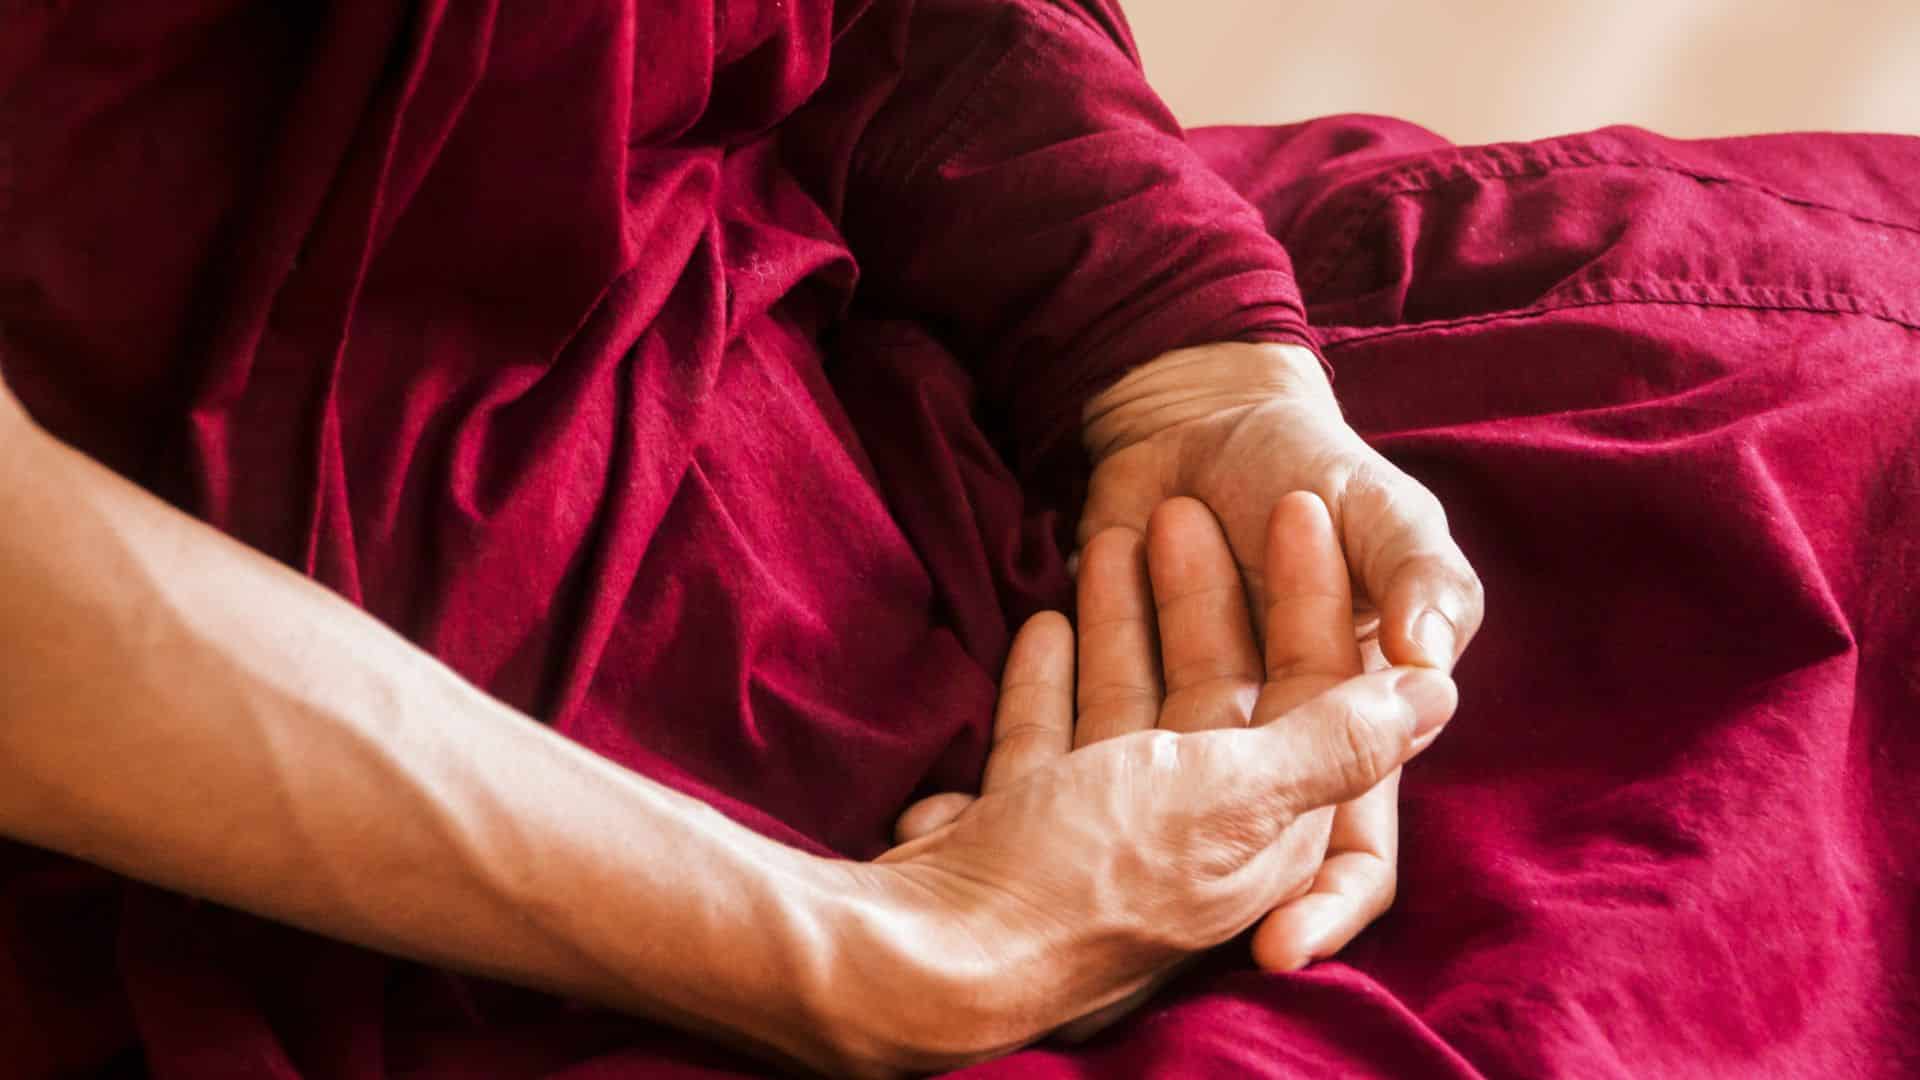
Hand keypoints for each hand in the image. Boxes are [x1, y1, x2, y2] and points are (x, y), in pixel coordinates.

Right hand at [840, 507, 1456, 1073]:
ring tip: (1108, 535)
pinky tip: (1046, 616)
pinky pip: (1053, 730)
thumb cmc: (1096, 869)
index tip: (1289, 506)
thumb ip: (1336, 740)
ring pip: (1131, 699)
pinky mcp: (1031, 821)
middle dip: (1203, 593)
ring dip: (1124, 619)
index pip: (1318, 691)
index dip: (1312, 597)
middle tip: (1181, 503)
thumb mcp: (1233, 794)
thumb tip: (1441, 691)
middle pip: (1218, 687)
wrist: (935, 952)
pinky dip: (1053, 674)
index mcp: (1270, 828)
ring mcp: (1107, 825)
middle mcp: (1199, 829)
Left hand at [1077, 341, 1484, 967]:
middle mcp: (1256, 762)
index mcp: (1346, 734)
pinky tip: (1037, 628)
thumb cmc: (1300, 466)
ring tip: (1110, 566)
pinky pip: (1050, 729)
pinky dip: (1040, 683)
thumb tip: (1433, 678)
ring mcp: (1168, 741)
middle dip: (1189, 751)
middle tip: (1161, 687)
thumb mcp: (1380, 525)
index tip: (1271, 947)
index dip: (1320, 911)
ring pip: (1136, 746)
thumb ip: (1419, 590)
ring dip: (1115, 664)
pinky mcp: (1090, 704)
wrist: (1197, 404)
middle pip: (1227, 798)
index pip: (1348, 861)